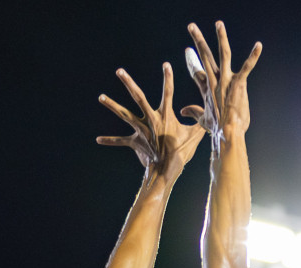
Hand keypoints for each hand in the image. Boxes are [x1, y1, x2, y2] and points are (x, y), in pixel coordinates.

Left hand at [97, 61, 204, 177]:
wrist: (167, 170)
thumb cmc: (181, 152)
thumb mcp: (195, 135)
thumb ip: (199, 119)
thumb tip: (202, 108)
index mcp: (165, 116)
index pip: (168, 92)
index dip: (168, 78)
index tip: (166, 64)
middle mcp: (151, 120)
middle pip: (138, 97)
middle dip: (129, 83)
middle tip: (119, 71)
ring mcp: (141, 130)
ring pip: (124, 115)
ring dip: (112, 105)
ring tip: (100, 96)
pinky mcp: (135, 142)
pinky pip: (121, 141)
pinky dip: (110, 140)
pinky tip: (98, 139)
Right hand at [183, 21, 261, 149]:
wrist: (228, 134)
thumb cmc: (218, 129)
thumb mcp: (203, 120)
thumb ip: (193, 112)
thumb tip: (183, 110)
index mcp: (207, 89)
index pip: (198, 72)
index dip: (192, 62)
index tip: (188, 51)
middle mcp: (215, 81)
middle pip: (204, 56)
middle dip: (198, 39)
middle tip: (191, 26)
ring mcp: (226, 81)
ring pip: (223, 54)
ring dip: (221, 37)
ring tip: (218, 23)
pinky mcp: (238, 83)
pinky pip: (247, 67)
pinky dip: (253, 56)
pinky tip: (259, 46)